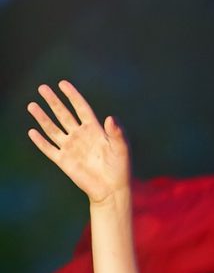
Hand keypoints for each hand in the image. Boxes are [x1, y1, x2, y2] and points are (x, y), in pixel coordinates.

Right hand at [24, 81, 128, 203]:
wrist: (112, 189)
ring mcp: (71, 147)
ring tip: (32, 105)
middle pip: (63, 114)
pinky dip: (40, 141)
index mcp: (94, 130)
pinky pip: (49, 149)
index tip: (62, 84)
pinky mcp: (63, 160)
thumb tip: (111, 118)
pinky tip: (32, 132)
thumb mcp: (121, 148)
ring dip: (42, 118)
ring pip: (53, 129)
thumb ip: (117, 133)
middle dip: (53, 101)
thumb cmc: (120, 167)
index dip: (72, 96)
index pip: (81, 108)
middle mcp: (80, 136)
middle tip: (42, 88)